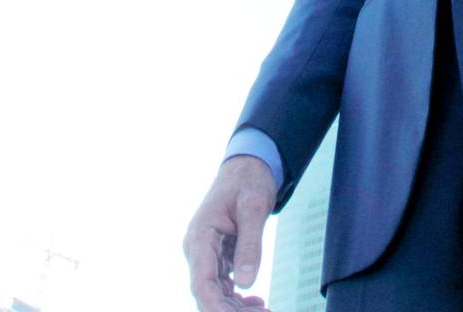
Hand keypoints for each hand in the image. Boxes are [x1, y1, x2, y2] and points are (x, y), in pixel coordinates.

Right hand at [183, 154, 275, 310]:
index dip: (214, 307)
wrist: (248, 166)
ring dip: (236, 308)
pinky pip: (223, 285)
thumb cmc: (248, 180)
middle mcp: (198, 249)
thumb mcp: (254, 205)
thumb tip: (246, 283)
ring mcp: (206, 255)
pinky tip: (257, 304)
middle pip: (208, 293)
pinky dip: (238, 298)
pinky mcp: (217, 257)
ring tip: (264, 311)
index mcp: (200, 235)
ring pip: (216, 293)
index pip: (201, 282)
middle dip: (231, 310)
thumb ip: (250, 243)